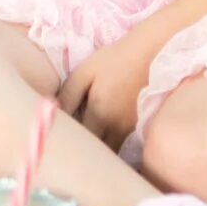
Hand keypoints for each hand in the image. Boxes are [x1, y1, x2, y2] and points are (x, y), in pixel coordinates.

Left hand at [56, 18, 169, 152]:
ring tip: (87, 147)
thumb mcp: (86, 71)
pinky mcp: (143, 129)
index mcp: (99, 113)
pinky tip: (107, 142)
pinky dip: (114, 148)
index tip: (61, 139)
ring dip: (100, 152)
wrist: (153, 53)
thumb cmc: (116, 59)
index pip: (79, 141)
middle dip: (84, 152)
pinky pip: (125, 147)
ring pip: (112, 152)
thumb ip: (68, 94)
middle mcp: (117, 127)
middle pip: (96, 151)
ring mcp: (133, 131)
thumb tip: (54, 115)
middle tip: (72, 146)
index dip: (69, 142)